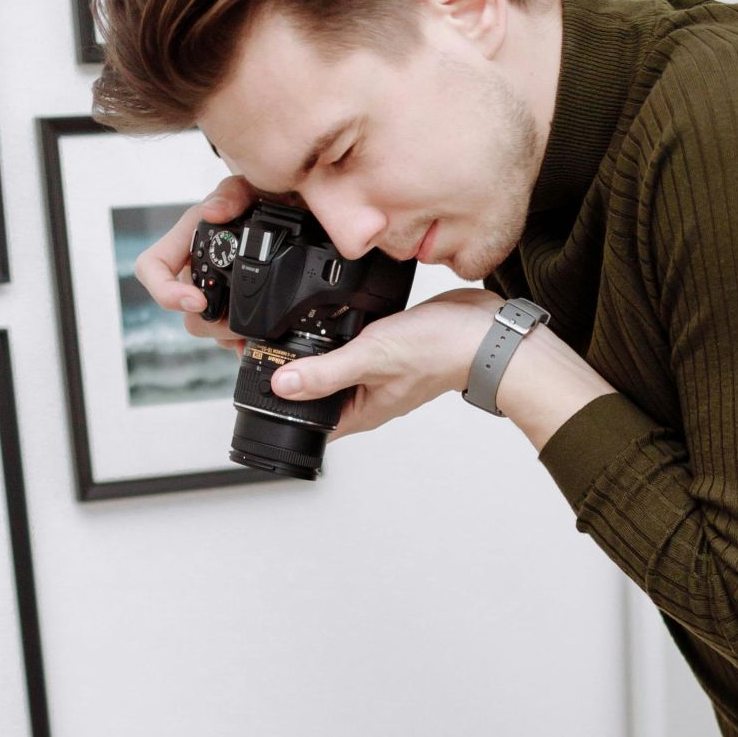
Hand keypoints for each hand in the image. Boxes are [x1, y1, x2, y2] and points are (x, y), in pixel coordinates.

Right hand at [133, 174, 257, 353]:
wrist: (295, 213)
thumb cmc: (264, 196)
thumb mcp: (251, 187)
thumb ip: (232, 193)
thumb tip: (211, 212)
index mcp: (188, 240)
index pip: (151, 267)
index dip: (165, 290)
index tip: (197, 301)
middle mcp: (195, 269)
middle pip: (184, 311)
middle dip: (211, 323)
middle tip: (238, 325)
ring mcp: (214, 291)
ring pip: (207, 327)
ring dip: (228, 333)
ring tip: (254, 331)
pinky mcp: (234, 307)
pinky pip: (228, 334)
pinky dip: (241, 340)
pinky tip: (260, 339)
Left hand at [268, 288, 503, 440]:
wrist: (484, 331)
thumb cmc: (441, 352)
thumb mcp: (373, 358)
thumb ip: (326, 373)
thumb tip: (282, 385)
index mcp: (361, 410)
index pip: (308, 422)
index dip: (276, 406)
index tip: (252, 381)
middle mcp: (368, 394)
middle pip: (316, 392)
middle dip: (289, 374)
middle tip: (261, 349)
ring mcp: (379, 371)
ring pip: (334, 366)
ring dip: (314, 352)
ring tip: (286, 331)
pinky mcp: (389, 346)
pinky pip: (355, 344)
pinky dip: (339, 332)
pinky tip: (331, 315)